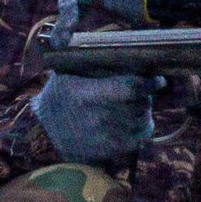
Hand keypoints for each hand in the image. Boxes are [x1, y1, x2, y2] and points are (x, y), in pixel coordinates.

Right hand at [29, 71, 155, 165]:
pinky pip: (139, 139)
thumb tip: (125, 49)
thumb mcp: (67, 74)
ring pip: (143, 120)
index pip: (133, 87)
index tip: (157, 79)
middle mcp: (102, 117)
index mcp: (90, 94)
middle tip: (137, 90)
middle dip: (144, 96)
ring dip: (143, 111)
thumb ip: (93, 63)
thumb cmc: (56, 98)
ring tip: (131, 105)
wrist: (42, 135)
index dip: (149, 82)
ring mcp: (108, 137)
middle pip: (141, 103)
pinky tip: (131, 121)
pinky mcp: (112, 152)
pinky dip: (140, 128)